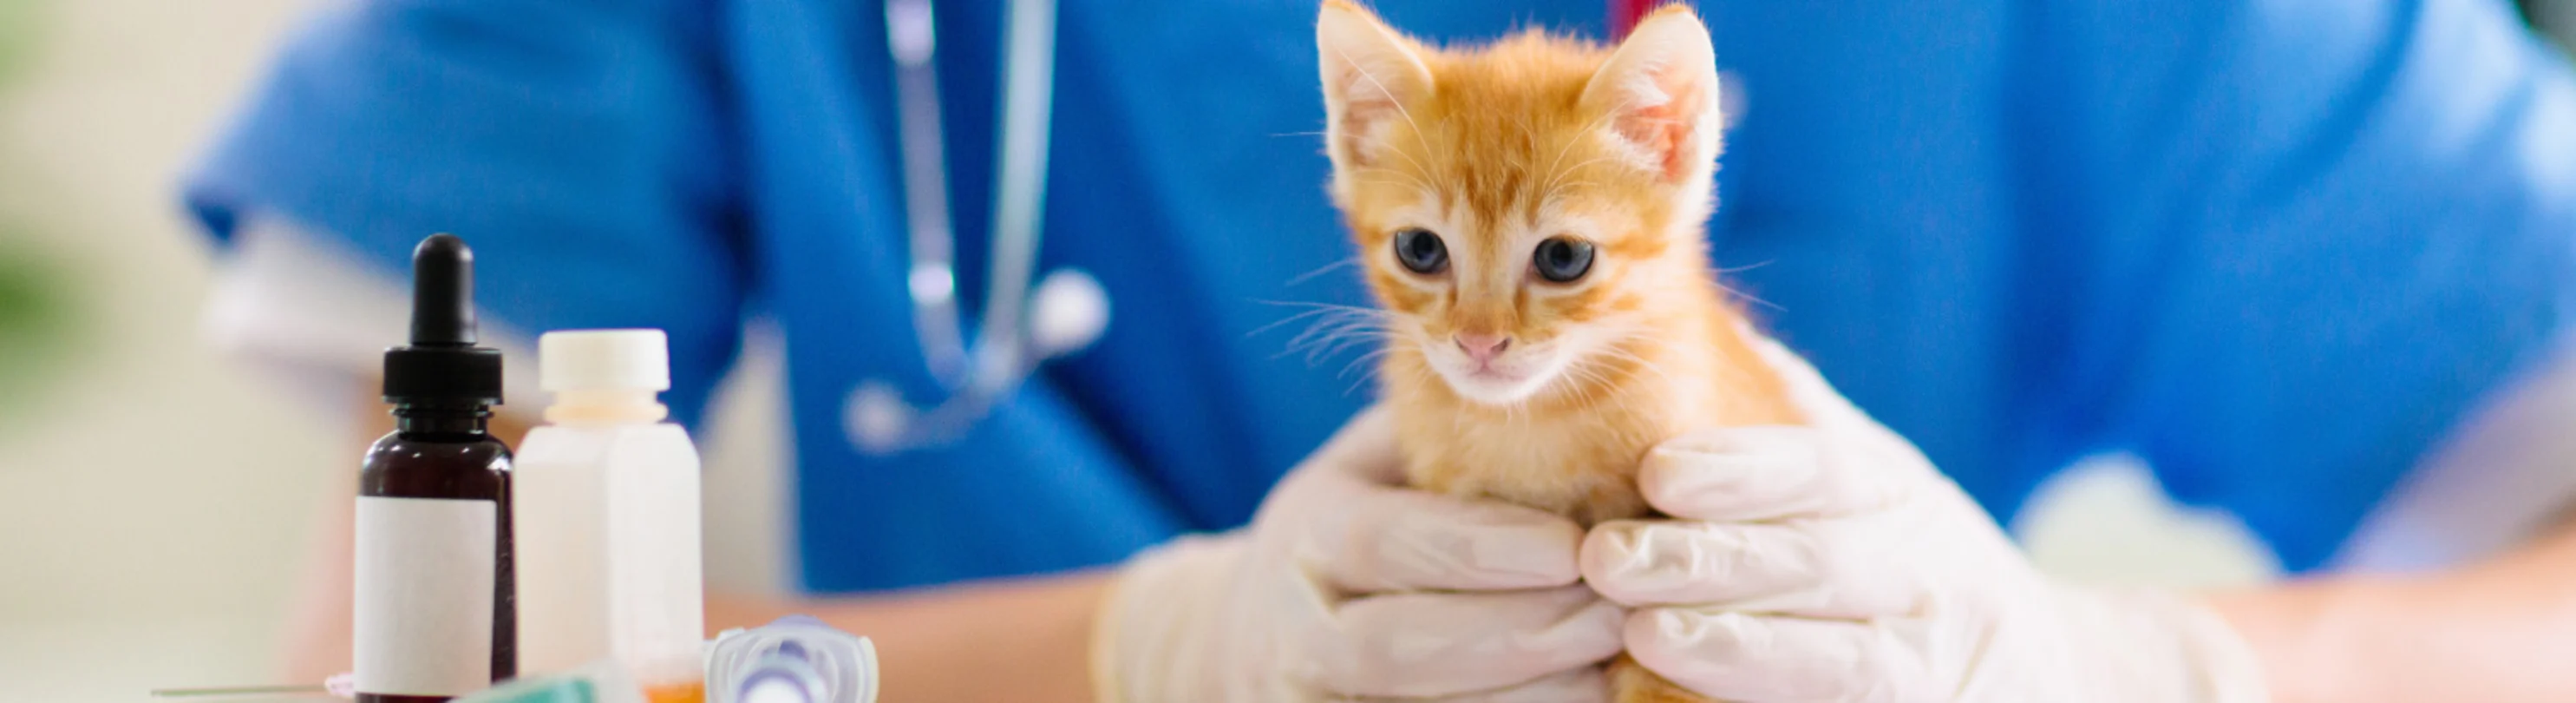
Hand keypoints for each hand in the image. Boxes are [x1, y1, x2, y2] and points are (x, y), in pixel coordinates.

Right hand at [1094, 406, 1625, 702]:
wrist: (1254, 635)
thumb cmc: (1359, 522)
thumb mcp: (1380, 466)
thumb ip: (1447, 436)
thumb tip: (1571, 392)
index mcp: (1309, 528)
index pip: (1384, 540)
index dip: (1479, 549)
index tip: (1573, 547)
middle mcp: (1295, 622)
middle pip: (1398, 646)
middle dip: (1518, 635)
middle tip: (1615, 616)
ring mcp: (1310, 692)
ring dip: (1524, 697)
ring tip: (1610, 666)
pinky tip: (1581, 702)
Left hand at [1581, 339, 2269, 702]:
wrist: (2045, 670)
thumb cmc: (1911, 561)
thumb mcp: (1872, 481)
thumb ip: (1792, 418)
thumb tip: (1697, 322)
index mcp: (1900, 496)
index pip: (1826, 471)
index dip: (1743, 469)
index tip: (1658, 470)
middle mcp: (1928, 571)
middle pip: (1816, 563)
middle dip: (1707, 560)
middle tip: (1608, 556)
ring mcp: (1934, 656)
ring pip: (1834, 654)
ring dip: (1735, 646)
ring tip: (1642, 635)